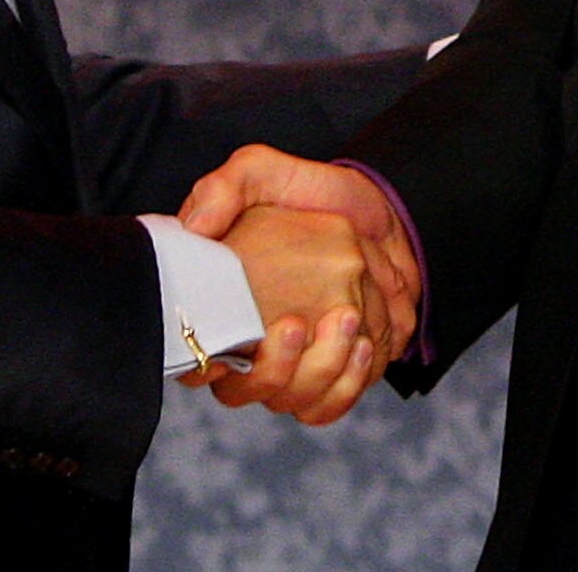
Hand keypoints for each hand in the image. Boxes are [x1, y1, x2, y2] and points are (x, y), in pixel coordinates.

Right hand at [206, 205, 387, 424]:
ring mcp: (291, 364)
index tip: (243, 336)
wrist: (385, 213)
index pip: (196, 359)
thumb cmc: (317, 192)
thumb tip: (193, 227)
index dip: (212, 364)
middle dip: (277, 369)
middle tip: (299, 323)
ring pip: (291, 402)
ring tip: (346, 322)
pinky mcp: (331, 375)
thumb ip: (225, 187)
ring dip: (320, 373)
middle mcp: (250, 342)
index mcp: (222, 302)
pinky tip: (364, 346)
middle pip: (246, 391)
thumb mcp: (264, 171)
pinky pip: (329, 406)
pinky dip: (347, 386)